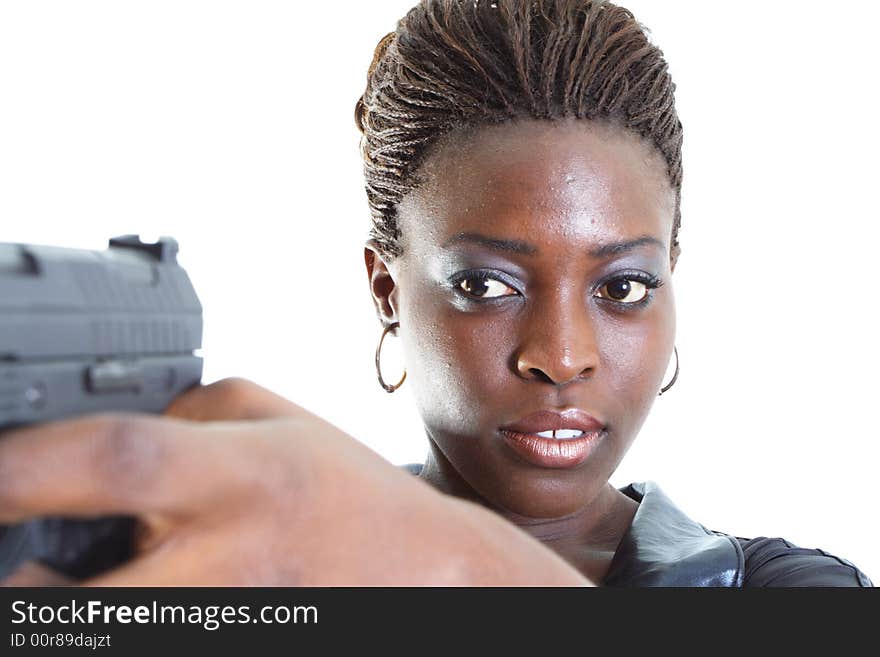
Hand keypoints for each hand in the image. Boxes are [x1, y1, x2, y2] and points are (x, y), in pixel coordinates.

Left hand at [0, 379, 590, 585]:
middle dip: (10, 584)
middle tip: (7, 542)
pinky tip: (137, 580)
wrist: (420, 572)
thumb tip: (96, 438)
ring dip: (51, 606)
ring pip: (92, 635)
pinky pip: (139, 638)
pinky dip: (110, 612)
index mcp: (246, 476)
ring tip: (71, 568)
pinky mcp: (222, 647)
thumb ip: (180, 416)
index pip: (119, 461)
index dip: (22, 462)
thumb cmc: (348, 489)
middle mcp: (228, 561)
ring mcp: (224, 623)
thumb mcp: (274, 418)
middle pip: (72, 600)